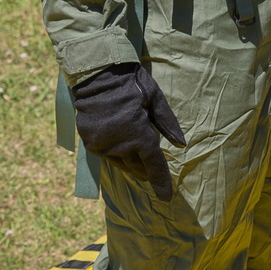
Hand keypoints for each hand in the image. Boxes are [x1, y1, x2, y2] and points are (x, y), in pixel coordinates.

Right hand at [72, 63, 185, 200]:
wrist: (96, 72)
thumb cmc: (131, 83)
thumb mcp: (155, 98)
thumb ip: (168, 123)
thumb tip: (181, 144)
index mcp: (139, 136)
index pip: (154, 166)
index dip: (161, 182)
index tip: (166, 197)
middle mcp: (120, 146)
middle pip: (137, 167)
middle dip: (147, 172)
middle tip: (153, 174)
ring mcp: (102, 145)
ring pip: (121, 164)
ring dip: (131, 164)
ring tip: (138, 163)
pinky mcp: (89, 141)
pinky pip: (106, 155)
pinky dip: (116, 155)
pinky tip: (121, 150)